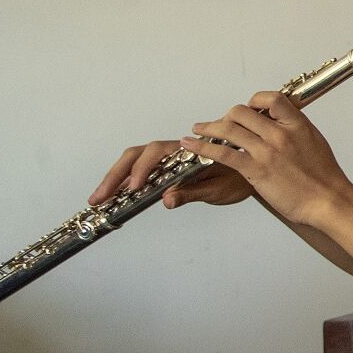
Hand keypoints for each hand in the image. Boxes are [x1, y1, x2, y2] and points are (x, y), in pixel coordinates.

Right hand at [91, 139, 251, 210]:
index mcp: (188, 152)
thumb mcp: (218, 189)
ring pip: (135, 162)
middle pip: (137, 155)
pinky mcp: (165, 170)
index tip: (135, 187)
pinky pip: (141, 172)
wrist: (253, 172)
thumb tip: (167, 200)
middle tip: (99, 197)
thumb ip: (192, 193)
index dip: (142, 168)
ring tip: (99, 198)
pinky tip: (114, 195)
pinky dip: (125, 182)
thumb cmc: (238, 179)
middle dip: (116, 174)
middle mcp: (174, 152)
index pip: (156, 153)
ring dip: (116, 178)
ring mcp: (167, 161)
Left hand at [178, 93, 352, 228]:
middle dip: (226, 117)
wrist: (328, 200)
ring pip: (228, 129)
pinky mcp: (255, 170)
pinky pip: (223, 153)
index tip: (249, 108)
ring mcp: (266, 151)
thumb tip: (282, 124)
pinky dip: (203, 147)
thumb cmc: (325, 177)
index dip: (255, 101)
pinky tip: (192, 145)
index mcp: (297, 124)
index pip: (271, 98)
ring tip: (197, 130)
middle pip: (243, 113)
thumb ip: (295, 131)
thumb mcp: (315, 142)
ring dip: (207, 128)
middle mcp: (279, 134)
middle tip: (218, 124)